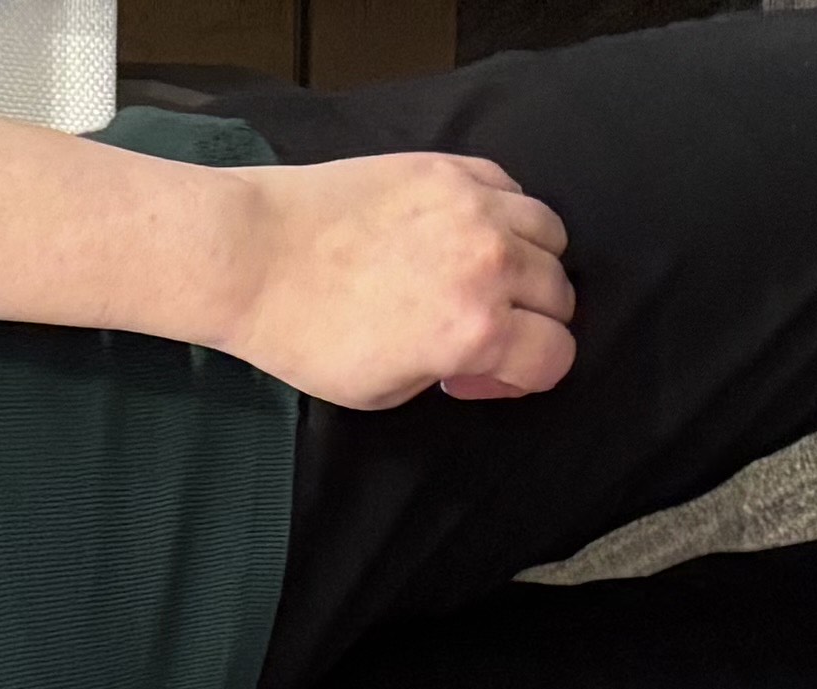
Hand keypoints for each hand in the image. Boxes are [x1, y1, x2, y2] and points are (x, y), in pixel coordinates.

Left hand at [219, 151, 576, 408]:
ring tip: (484, 277)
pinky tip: (467, 233)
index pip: (557, 355)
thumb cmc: (305, 335)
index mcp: (476, 331)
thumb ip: (447, 373)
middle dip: (532, 321)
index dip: (525, 376)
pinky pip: (513, 188)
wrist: (256, 255)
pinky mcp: (450, 168)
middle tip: (482, 328)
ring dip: (530, 263)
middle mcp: (491, 264)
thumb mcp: (381, 392)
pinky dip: (506, 215)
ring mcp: (475, 206)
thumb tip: (474, 358)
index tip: (483, 375)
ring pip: (550, 235)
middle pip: (560, 294)